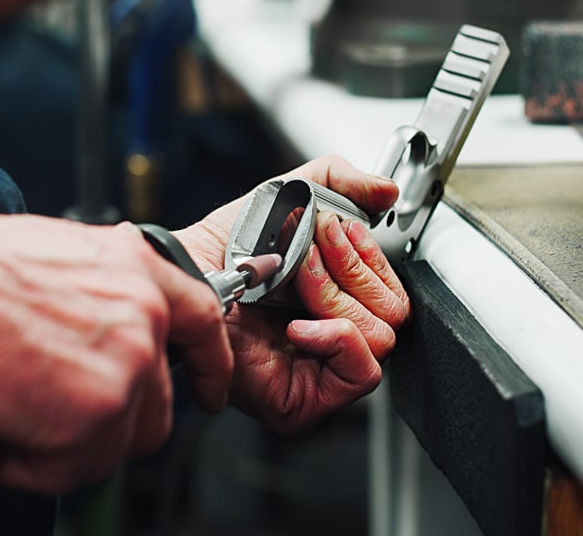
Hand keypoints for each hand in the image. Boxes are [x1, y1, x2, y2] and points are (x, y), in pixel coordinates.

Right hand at [0, 211, 232, 493]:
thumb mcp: (52, 251)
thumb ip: (96, 288)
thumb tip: (94, 326)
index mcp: (135, 266)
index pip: (203, 320)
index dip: (209, 364)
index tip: (208, 391)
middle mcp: (143, 315)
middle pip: (156, 406)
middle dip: (108, 423)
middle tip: (53, 413)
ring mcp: (126, 369)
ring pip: (112, 445)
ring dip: (62, 445)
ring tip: (12, 412)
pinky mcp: (95, 417)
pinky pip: (68, 470)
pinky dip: (27, 464)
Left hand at [174, 156, 409, 432]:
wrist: (187, 272)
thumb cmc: (229, 246)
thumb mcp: (291, 195)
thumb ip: (344, 181)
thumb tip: (387, 192)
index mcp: (342, 298)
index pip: (395, 290)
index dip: (369, 257)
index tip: (334, 229)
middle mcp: (335, 337)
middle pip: (394, 313)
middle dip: (350, 274)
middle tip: (309, 256)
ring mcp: (321, 373)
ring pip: (381, 338)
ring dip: (336, 298)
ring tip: (296, 282)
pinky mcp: (304, 401)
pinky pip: (361, 372)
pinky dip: (335, 337)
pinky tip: (298, 324)